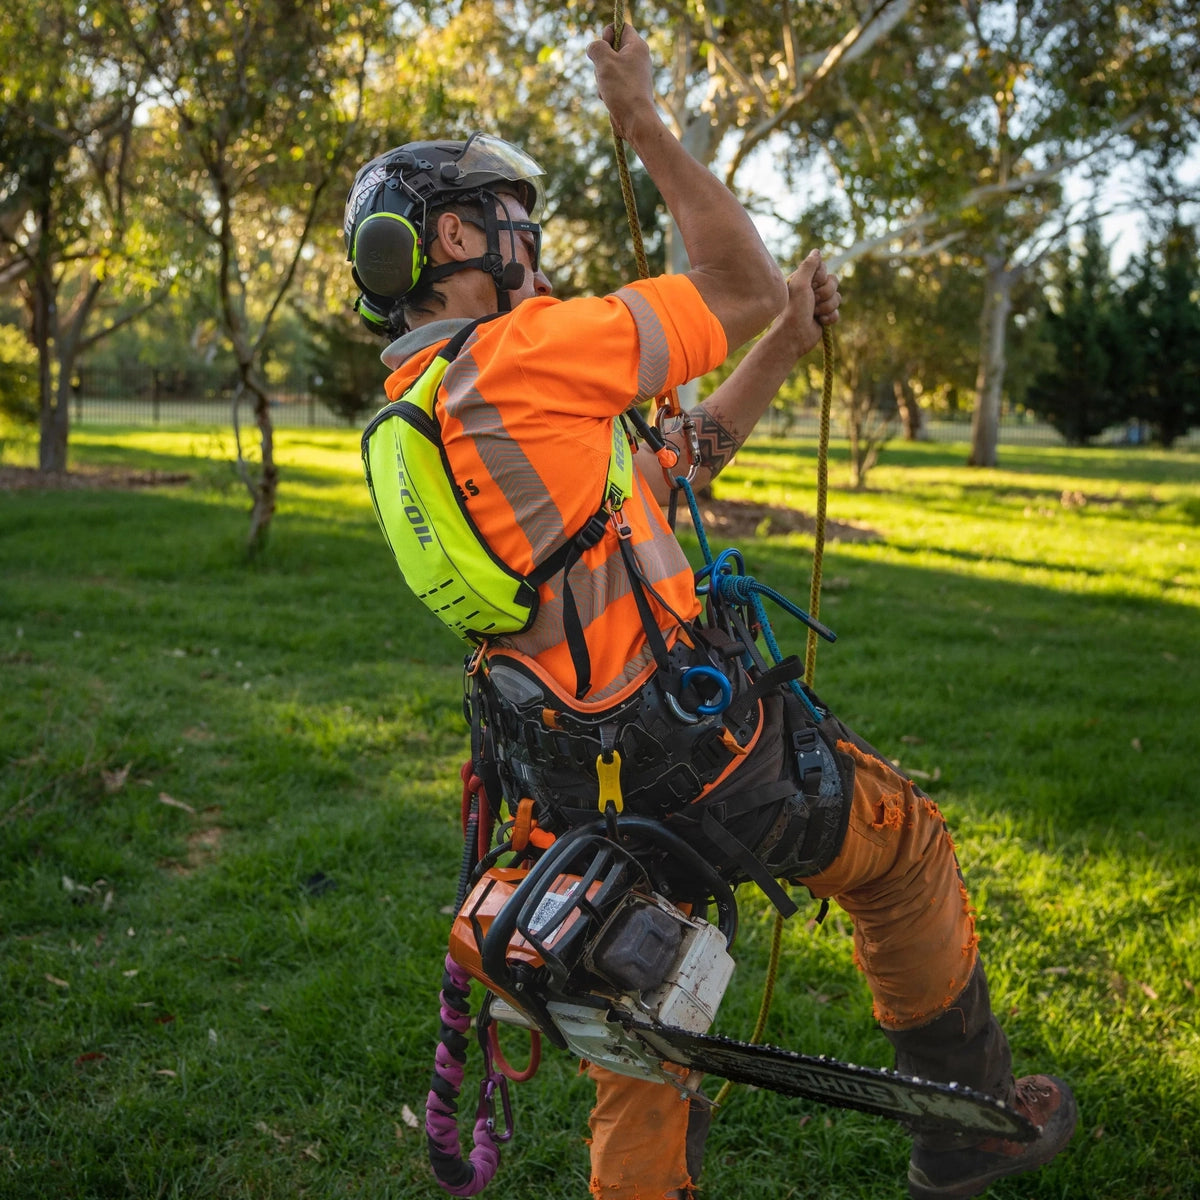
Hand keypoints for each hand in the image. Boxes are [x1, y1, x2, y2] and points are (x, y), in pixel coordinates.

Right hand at [586, 24, 657, 141]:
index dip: (608, 33)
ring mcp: (633, 74)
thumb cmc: (622, 89)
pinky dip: (605, 89)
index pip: (621, 26)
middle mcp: (637, 58)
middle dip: (601, 60)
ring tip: (606, 88)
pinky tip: (607, 98)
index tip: (603, 46)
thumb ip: (596, 47)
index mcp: (637, 46)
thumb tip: (593, 48)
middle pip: (611, 48)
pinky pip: (610, 82)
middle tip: (604, 71)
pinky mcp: (627, 88)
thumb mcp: (604, 61)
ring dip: (601, 77)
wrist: (635, 120)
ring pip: (608, 67)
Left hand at [770, 250, 840, 359]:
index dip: (821, 277)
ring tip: (813, 314)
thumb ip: (809, 266)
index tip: (811, 285)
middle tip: (812, 302)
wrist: (793, 336)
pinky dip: (829, 318)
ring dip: (826, 307)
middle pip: (834, 282)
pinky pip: (837, 313)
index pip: (824, 269)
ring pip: (837, 298)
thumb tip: (816, 251)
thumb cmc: (793, 309)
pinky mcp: (824, 317)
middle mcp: (812, 290)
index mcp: (804, 280)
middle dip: (825, 293)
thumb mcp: (800, 283)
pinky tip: (819, 322)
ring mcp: (819, 304)